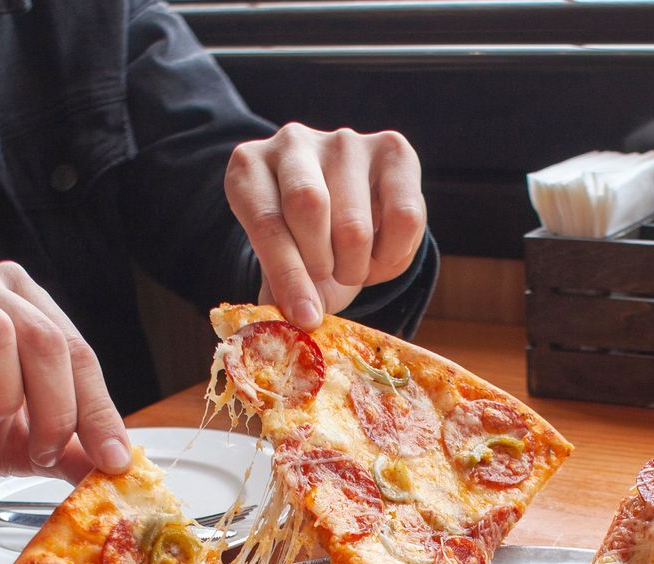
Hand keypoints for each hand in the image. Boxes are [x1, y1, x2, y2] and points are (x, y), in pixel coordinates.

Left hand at [226, 124, 425, 328]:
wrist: (341, 214)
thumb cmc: (302, 244)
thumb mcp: (279, 264)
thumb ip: (278, 292)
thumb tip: (281, 332)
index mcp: (248, 168)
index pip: (267, 222)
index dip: (289, 276)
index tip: (306, 317)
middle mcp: (292, 142)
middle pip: (310, 207)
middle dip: (323, 264)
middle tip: (329, 278)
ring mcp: (344, 140)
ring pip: (356, 223)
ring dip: (358, 266)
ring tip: (352, 268)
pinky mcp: (392, 149)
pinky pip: (405, 217)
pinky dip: (395, 254)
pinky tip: (380, 254)